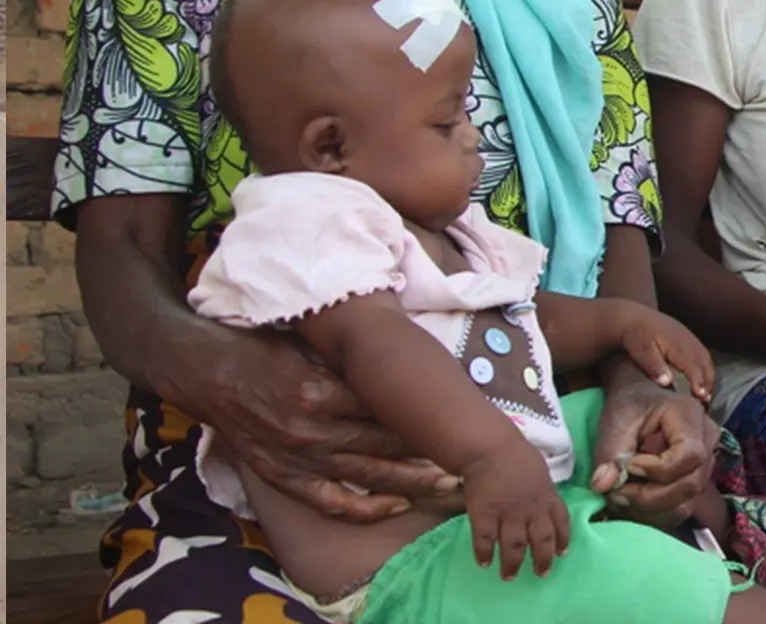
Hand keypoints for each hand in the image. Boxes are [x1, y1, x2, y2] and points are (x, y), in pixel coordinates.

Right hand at [181, 328, 458, 521]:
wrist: (210, 371)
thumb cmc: (268, 351)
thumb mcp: (314, 348)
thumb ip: (354, 365)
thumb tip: (404, 367)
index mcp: (322, 391)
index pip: (387, 410)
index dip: (425, 418)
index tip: (456, 422)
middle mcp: (312, 429)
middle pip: (384, 446)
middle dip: (429, 454)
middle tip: (466, 460)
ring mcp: (297, 456)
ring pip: (366, 476)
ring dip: (410, 482)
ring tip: (445, 485)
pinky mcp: (283, 476)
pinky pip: (330, 501)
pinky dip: (364, 507)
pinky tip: (394, 506)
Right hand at [461, 441, 570, 579]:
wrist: (489, 447)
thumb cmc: (515, 454)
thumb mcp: (539, 471)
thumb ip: (543, 490)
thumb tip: (545, 501)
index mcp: (547, 496)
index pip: (561, 522)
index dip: (563, 540)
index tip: (561, 553)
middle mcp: (532, 509)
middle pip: (542, 541)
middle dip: (542, 561)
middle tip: (541, 574)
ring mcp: (508, 513)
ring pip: (515, 547)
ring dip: (513, 564)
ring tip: (509, 576)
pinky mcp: (484, 515)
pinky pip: (485, 541)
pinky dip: (485, 554)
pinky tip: (484, 563)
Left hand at [590, 374, 719, 528]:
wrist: (640, 402)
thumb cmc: (630, 406)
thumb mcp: (616, 420)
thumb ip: (610, 453)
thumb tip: (603, 486)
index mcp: (690, 416)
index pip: (689, 455)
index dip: (659, 470)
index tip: (629, 466)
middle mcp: (707, 441)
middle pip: (690, 485)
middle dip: (649, 497)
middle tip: (616, 492)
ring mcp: (706, 465)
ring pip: (685, 503)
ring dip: (648, 509)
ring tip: (620, 497)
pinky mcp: (695, 483)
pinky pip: (679, 509)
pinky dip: (652, 514)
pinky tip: (631, 502)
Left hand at [618, 305, 715, 403]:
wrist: (635, 317)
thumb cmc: (637, 336)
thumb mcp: (642, 352)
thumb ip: (654, 366)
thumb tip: (667, 382)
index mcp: (678, 346)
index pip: (693, 367)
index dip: (698, 382)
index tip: (700, 397)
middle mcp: (689, 341)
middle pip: (704, 364)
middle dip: (707, 382)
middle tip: (706, 400)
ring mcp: (691, 338)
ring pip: (706, 359)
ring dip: (709, 376)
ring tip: (706, 392)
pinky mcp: (689, 337)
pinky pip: (703, 354)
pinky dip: (706, 367)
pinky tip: (702, 377)